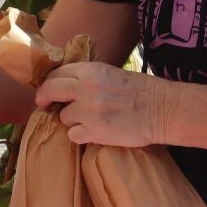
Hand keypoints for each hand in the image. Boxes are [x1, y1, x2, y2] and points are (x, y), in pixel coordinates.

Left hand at [36, 61, 161, 147]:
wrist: (162, 109)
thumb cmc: (141, 91)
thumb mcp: (110, 74)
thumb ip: (87, 78)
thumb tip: (65, 86)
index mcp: (90, 70)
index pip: (56, 74)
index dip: (49, 84)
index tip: (49, 91)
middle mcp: (85, 88)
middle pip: (50, 91)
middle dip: (44, 99)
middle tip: (45, 105)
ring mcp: (88, 111)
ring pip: (63, 117)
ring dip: (73, 120)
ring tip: (91, 120)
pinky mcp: (94, 131)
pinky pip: (73, 135)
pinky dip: (81, 135)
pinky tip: (95, 131)